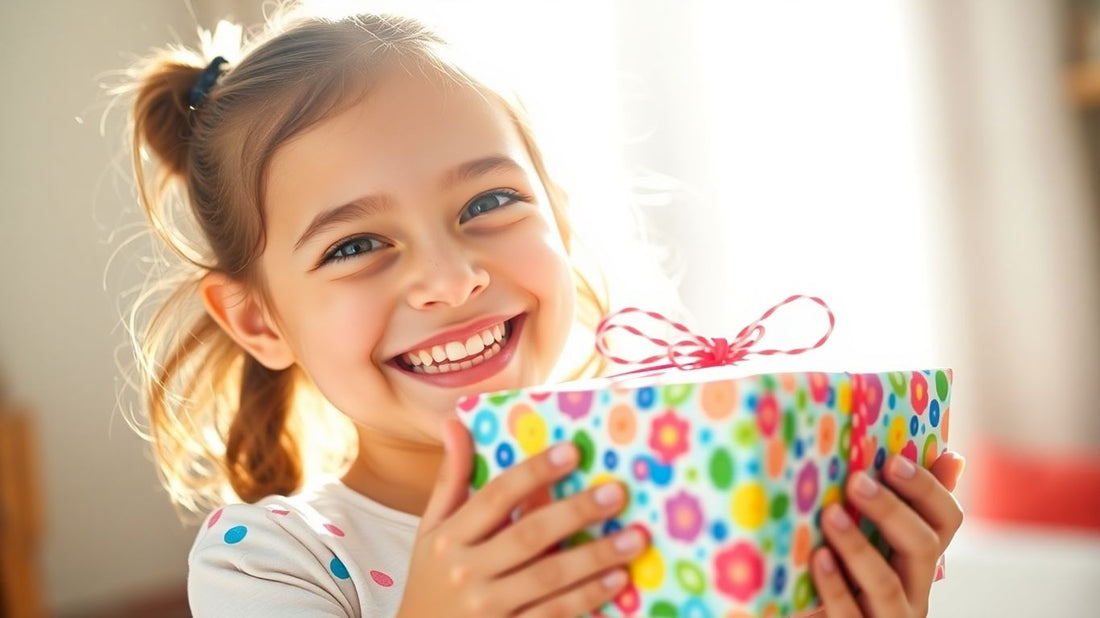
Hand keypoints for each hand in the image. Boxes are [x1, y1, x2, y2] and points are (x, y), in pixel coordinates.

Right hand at [397, 418, 647, 616]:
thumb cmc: (432, 580)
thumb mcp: (431, 530)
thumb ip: (450, 479)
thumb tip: (454, 421)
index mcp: (449, 538)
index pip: (496, 496)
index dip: (534, 472)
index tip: (572, 451)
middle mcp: (465, 572)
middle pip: (528, 535)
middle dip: (575, 512)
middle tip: (616, 494)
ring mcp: (487, 608)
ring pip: (548, 578)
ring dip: (594, 557)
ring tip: (634, 538)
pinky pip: (553, 614)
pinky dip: (587, 596)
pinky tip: (617, 579)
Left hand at [810, 451, 965, 616]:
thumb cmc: (843, 574)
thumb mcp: (873, 538)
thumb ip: (903, 504)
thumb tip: (951, 457)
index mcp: (919, 560)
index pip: (947, 521)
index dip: (927, 489)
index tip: (892, 461)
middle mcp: (914, 591)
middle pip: (923, 548)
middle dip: (892, 511)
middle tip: (857, 482)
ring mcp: (888, 617)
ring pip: (886, 585)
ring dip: (859, 547)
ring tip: (830, 515)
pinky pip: (849, 613)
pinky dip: (834, 585)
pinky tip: (818, 557)